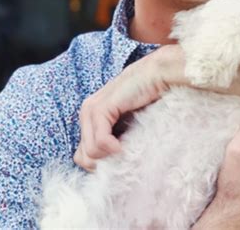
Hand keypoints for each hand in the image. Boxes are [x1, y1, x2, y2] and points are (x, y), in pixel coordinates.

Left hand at [74, 47, 176, 170]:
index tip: (120, 162)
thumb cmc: (148, 96)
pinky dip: (112, 149)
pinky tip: (125, 146)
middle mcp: (86, 111)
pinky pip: (99, 141)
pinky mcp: (100, 108)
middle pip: (83, 156)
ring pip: (89, 152)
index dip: (101, 164)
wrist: (157, 74)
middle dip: (104, 164)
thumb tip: (112, 165)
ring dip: (109, 158)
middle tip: (124, 160)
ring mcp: (91, 109)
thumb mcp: (128, 122)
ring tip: (128, 151)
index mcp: (92, 115)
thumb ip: (116, 136)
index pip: (83, 153)